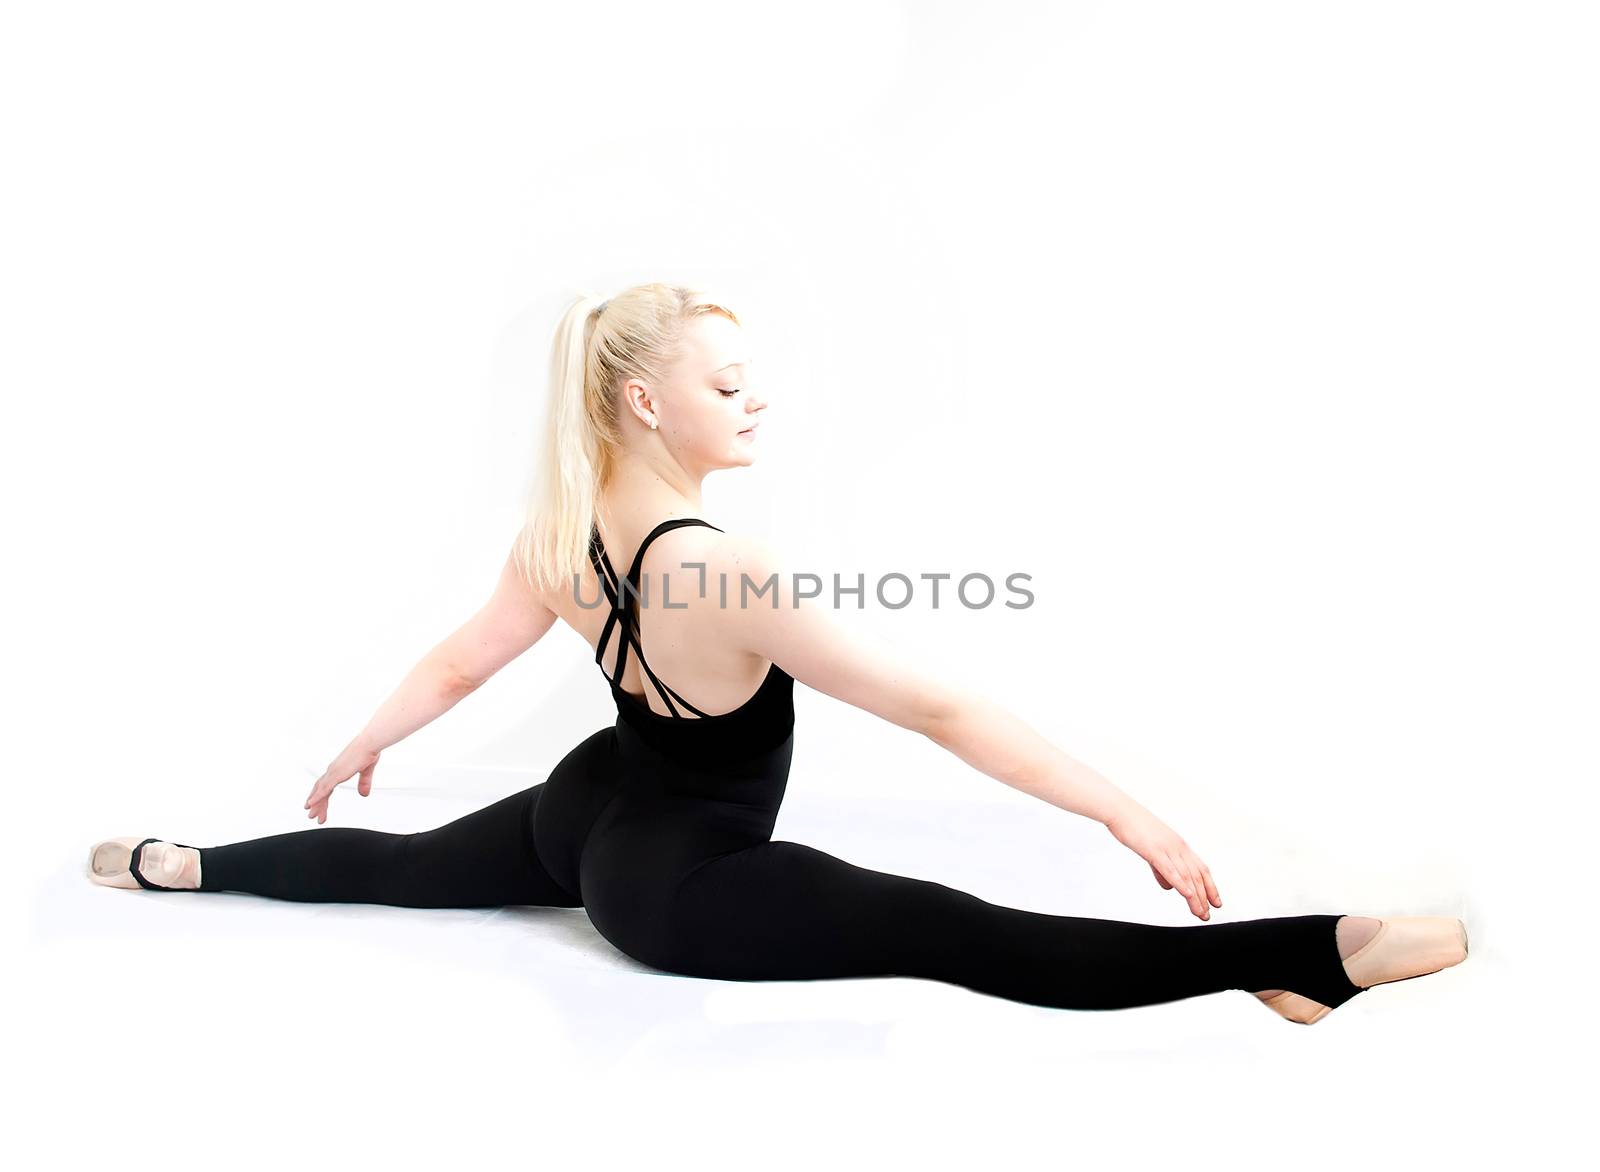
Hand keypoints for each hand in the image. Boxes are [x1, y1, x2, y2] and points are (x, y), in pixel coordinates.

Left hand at [303, 739, 379, 824]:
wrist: (370, 743)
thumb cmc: (368, 751)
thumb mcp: (366, 771)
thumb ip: (364, 783)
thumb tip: (364, 794)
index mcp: (339, 769)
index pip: (326, 786)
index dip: (321, 796)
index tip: (318, 805)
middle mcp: (333, 770)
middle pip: (320, 790)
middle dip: (317, 804)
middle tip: (313, 815)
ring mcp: (333, 772)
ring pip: (320, 791)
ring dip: (316, 804)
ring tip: (311, 815)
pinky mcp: (336, 774)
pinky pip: (323, 789)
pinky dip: (316, 797)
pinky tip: (311, 804)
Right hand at [1105, 804, 1222, 920]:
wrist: (1119, 810)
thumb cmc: (1133, 826)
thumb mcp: (1151, 849)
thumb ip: (1161, 869)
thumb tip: (1168, 886)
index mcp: (1178, 844)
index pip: (1200, 868)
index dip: (1210, 886)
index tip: (1215, 902)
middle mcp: (1177, 846)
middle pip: (1197, 875)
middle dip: (1205, 897)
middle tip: (1207, 914)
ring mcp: (1167, 848)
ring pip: (1186, 876)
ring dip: (1196, 897)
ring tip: (1199, 912)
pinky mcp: (1154, 850)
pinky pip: (1170, 869)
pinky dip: (1181, 884)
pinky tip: (1188, 895)